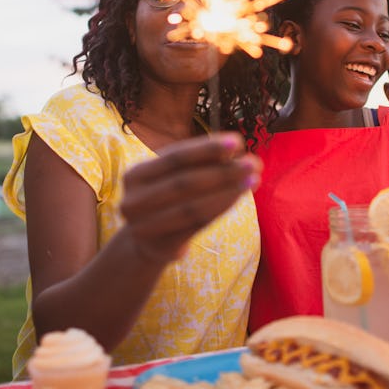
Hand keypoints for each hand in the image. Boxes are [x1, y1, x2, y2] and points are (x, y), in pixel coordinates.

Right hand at [119, 132, 261, 262]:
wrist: (149, 242)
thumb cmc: (169, 200)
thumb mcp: (174, 177)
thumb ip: (197, 164)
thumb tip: (234, 149)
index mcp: (135, 174)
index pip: (174, 157)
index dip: (206, 148)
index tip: (238, 141)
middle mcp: (133, 200)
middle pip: (185, 182)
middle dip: (223, 171)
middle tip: (254, 162)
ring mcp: (144, 226)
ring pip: (193, 206)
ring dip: (227, 191)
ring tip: (253, 179)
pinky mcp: (161, 246)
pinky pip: (197, 224)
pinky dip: (221, 207)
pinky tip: (240, 196)